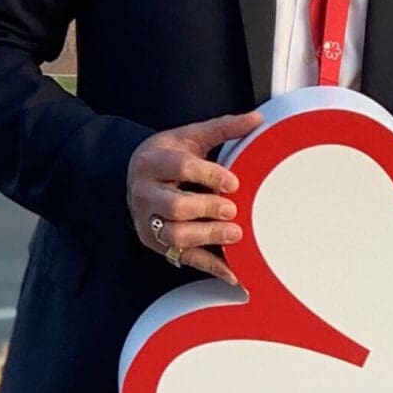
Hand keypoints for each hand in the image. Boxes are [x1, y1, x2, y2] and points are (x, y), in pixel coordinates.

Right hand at [127, 113, 261, 281]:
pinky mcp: (155, 242)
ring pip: (174, 235)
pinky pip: (182, 258)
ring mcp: (147, 221)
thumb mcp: (189, 137)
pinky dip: (209, 266)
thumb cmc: (168, 155)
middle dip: (207, 209)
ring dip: (207, 237)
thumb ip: (222, 128)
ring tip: (235, 234)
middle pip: (175, 206)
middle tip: (233, 210)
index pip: (180, 168)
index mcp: (152, 161)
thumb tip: (256, 119)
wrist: (135, 175)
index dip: (208, 175)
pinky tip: (232, 272)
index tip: (233, 182)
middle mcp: (145, 193)